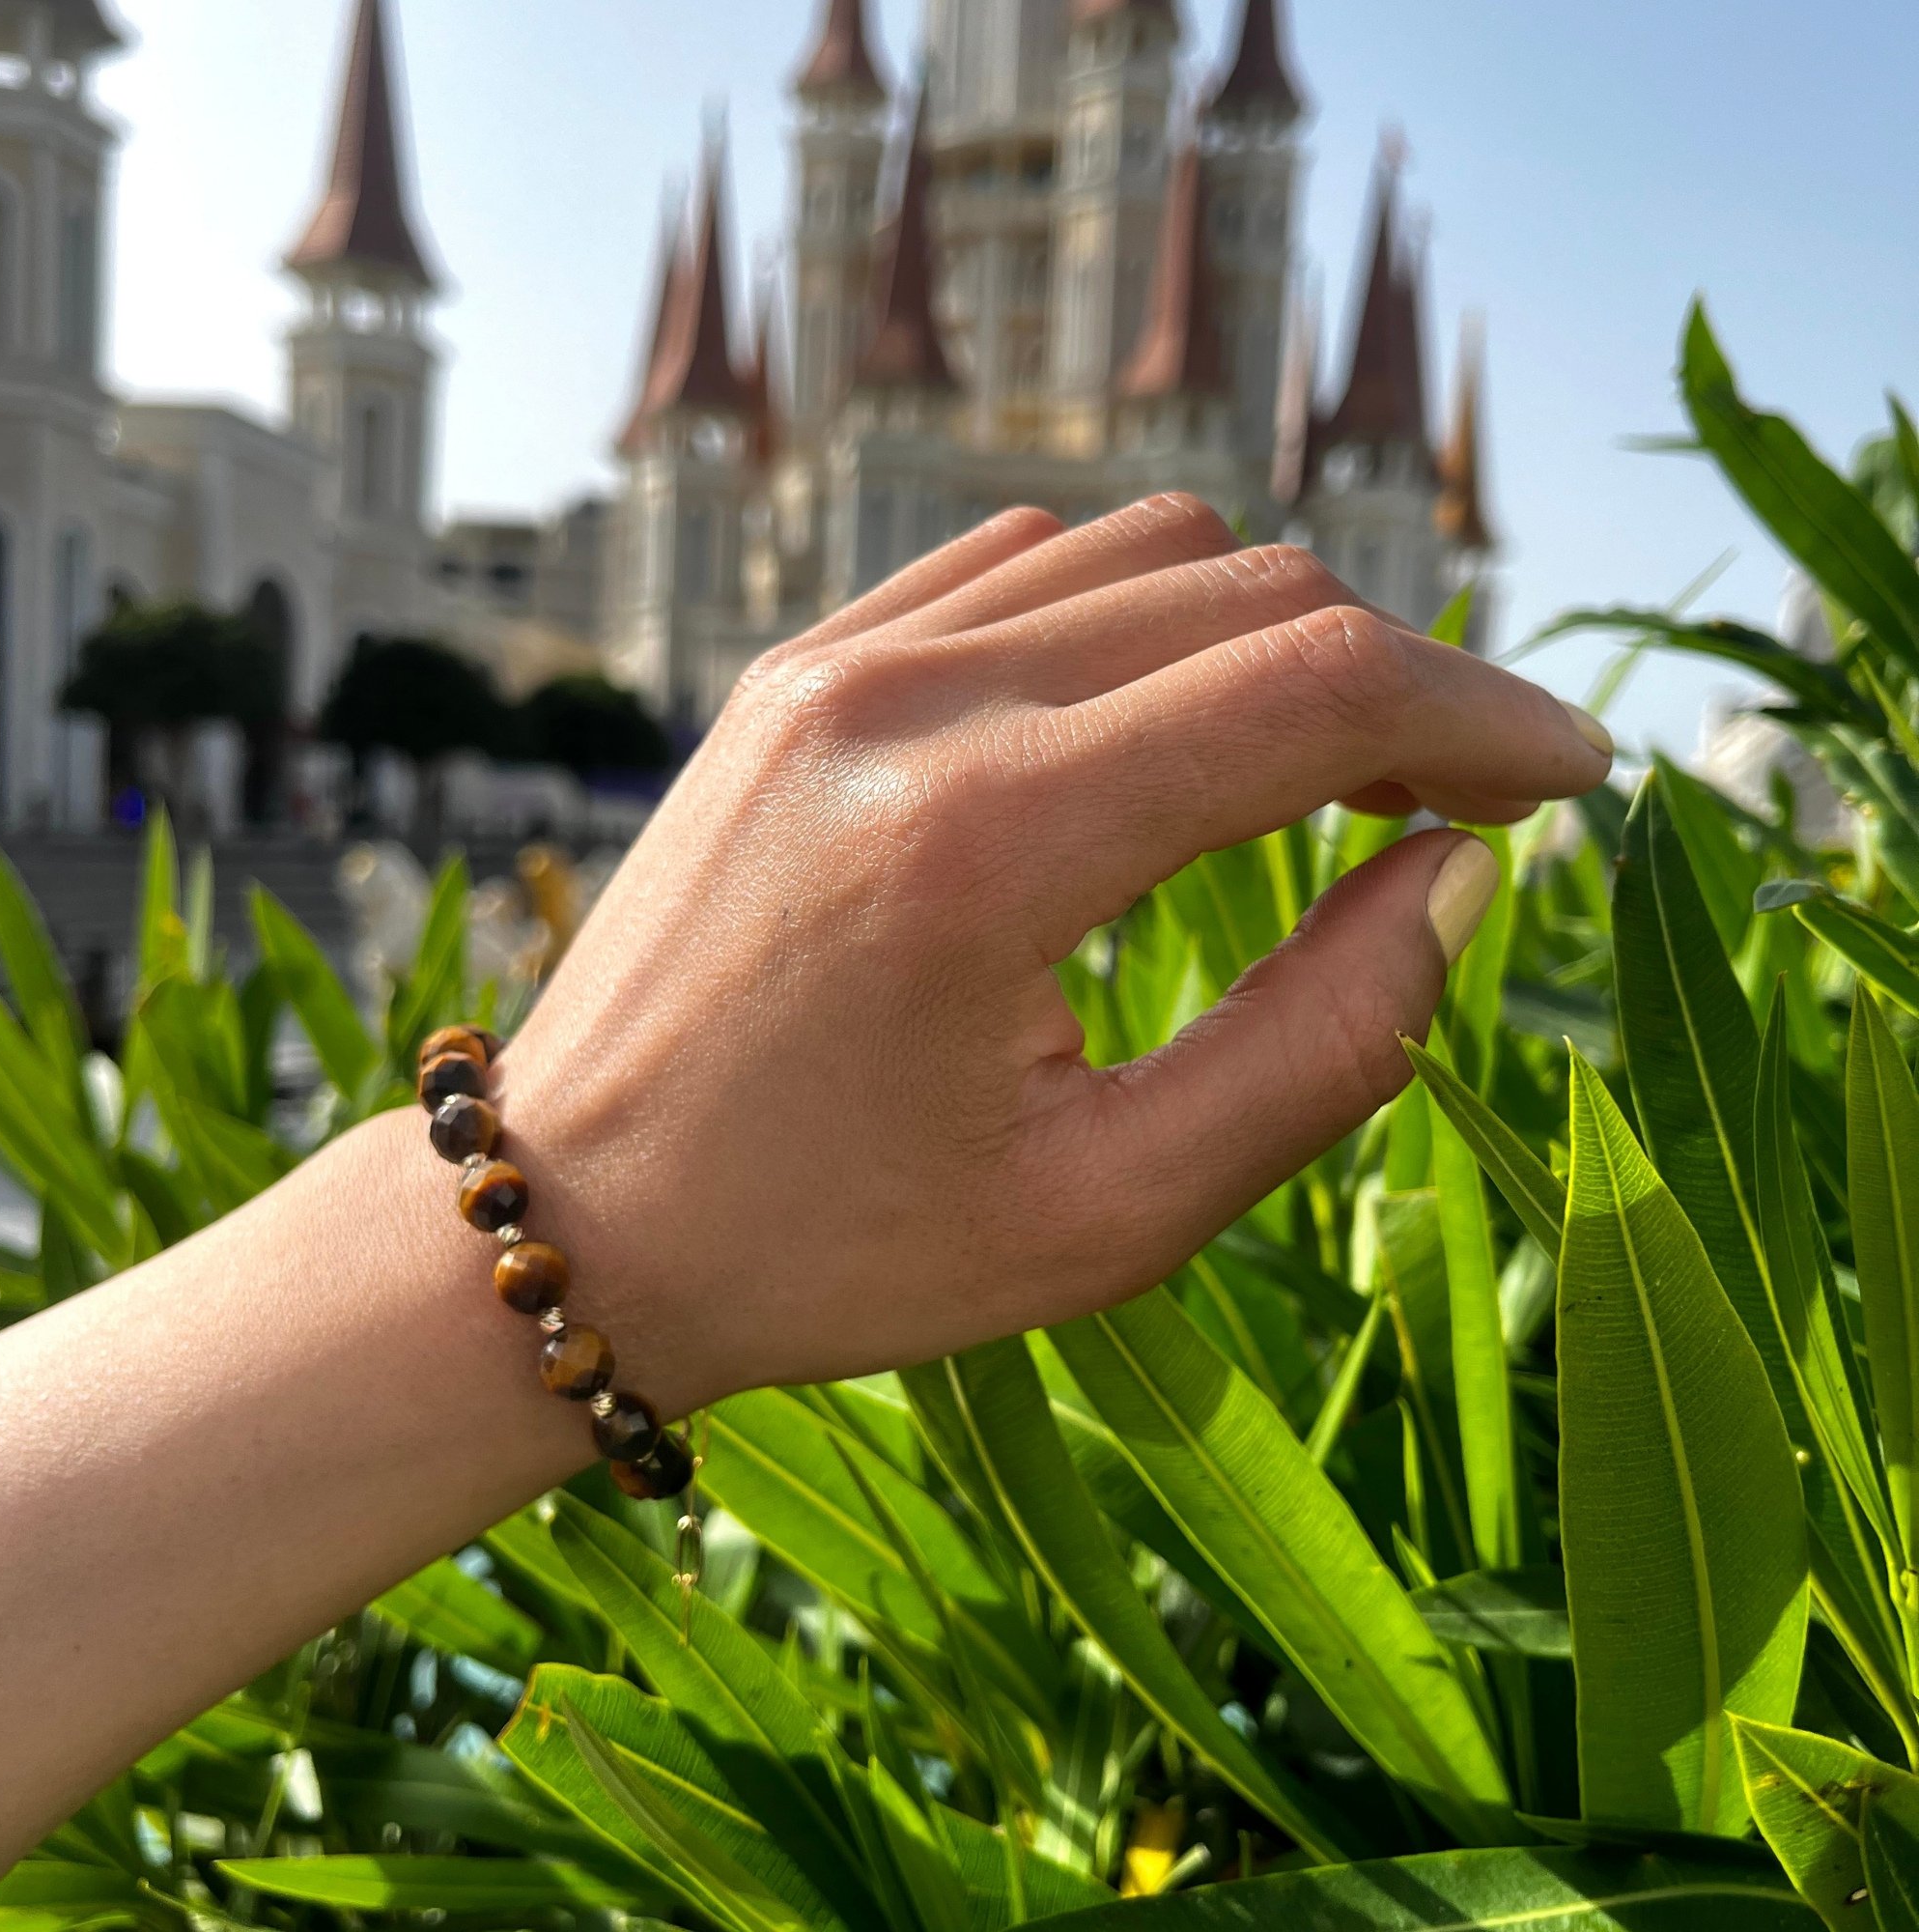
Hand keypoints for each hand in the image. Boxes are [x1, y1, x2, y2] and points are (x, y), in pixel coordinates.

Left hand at [500, 495, 1611, 1415]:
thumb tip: (1457, 874)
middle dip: (1398, 681)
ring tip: (1323, 768)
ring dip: (1273, 639)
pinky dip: (1141, 617)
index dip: (1485, 717)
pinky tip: (1162, 725)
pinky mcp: (801, 664)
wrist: (573, 1212)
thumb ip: (1321, 1042)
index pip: (1316, 687)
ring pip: (1147, 552)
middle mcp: (910, 699)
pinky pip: (1025, 564)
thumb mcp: (1108, 1214)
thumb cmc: (831, 1247)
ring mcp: (838, 658)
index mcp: (989, 841)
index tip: (1572, 781)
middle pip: (1250, 592)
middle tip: (1461, 801)